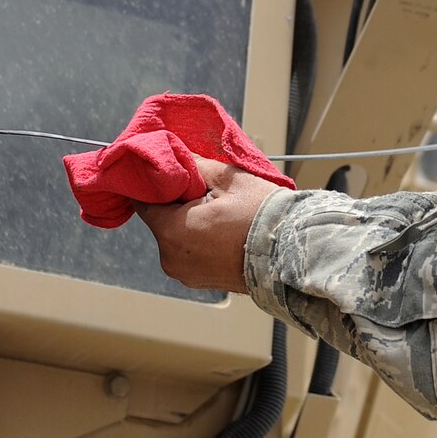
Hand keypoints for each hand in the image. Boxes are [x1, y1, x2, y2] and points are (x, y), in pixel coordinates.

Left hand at [131, 157, 278, 292]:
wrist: (293, 254)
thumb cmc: (262, 217)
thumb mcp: (227, 179)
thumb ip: (193, 165)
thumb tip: (176, 156)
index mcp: (172, 232)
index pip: (143, 202)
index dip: (154, 185)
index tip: (169, 175)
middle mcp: (171, 259)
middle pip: (160, 220)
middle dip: (176, 204)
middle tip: (204, 192)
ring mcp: (185, 274)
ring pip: (175, 237)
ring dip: (188, 222)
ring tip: (218, 214)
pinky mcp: (199, 281)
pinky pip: (188, 253)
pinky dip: (198, 240)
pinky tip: (221, 231)